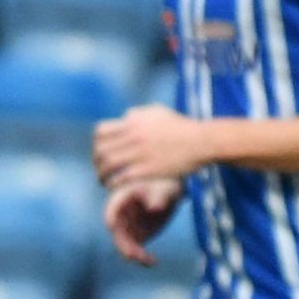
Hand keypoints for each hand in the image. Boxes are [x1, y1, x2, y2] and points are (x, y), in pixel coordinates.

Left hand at [95, 104, 211, 187]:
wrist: (202, 141)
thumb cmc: (182, 127)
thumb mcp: (158, 112)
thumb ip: (138, 113)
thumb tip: (124, 117)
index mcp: (133, 122)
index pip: (100, 131)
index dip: (96, 143)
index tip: (99, 150)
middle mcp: (133, 136)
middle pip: (101, 150)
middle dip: (96, 161)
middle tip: (99, 168)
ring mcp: (139, 154)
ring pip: (107, 166)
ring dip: (101, 175)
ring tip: (103, 180)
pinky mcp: (147, 170)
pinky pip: (120, 178)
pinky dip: (113, 183)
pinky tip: (113, 186)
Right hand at [103, 180, 181, 266]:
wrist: (170, 193)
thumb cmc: (165, 185)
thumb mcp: (164, 188)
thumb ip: (158, 197)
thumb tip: (154, 208)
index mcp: (122, 197)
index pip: (113, 207)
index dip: (111, 215)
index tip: (111, 225)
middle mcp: (121, 215)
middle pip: (117, 231)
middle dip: (123, 243)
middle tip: (133, 254)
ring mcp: (128, 228)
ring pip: (125, 244)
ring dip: (134, 254)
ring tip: (147, 260)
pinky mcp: (137, 237)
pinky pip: (136, 251)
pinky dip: (143, 258)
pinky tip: (152, 262)